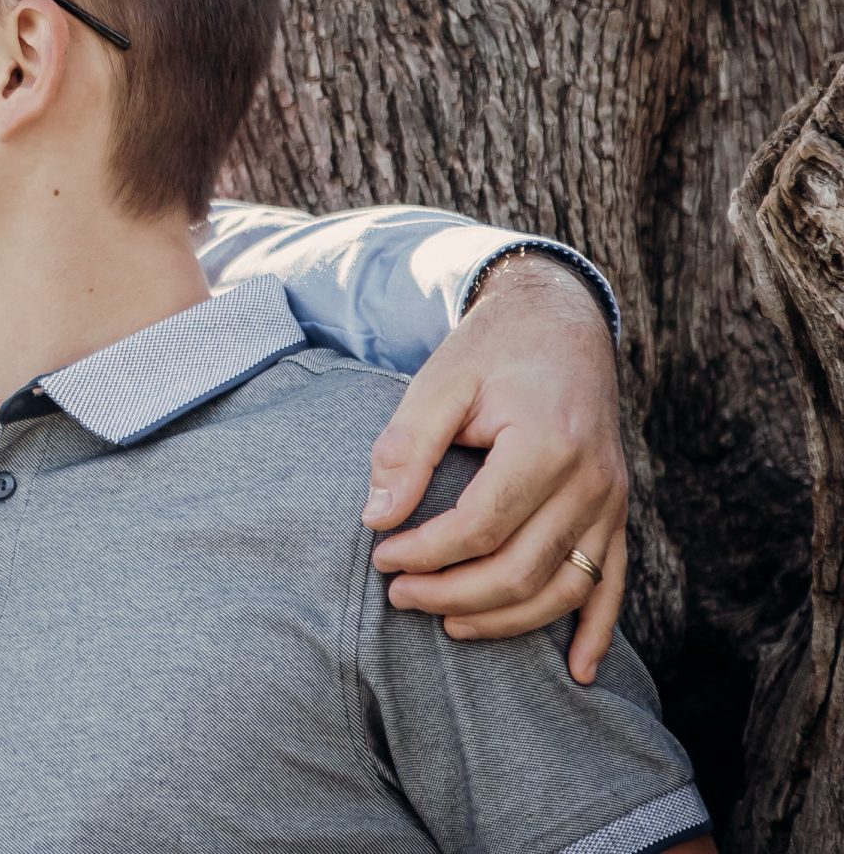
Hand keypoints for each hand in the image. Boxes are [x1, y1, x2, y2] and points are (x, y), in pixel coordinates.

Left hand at [362, 249, 627, 682]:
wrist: (560, 322)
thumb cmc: (491, 350)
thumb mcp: (438, 381)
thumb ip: (406, 448)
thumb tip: (376, 518)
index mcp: (546, 444)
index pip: (479, 527)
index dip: (424, 553)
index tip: (378, 557)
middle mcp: (591, 481)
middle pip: (521, 569)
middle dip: (453, 595)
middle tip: (398, 597)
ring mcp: (611, 501)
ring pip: (564, 588)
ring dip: (507, 620)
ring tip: (449, 626)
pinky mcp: (618, 512)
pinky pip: (613, 583)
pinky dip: (596, 630)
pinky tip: (576, 671)